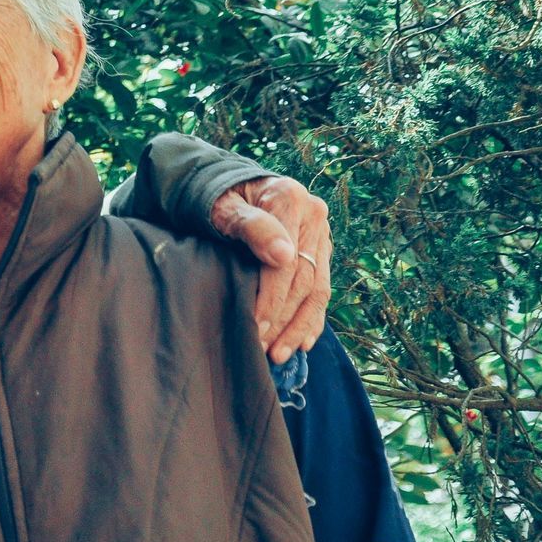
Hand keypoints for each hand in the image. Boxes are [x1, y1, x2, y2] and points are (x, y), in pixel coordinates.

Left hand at [209, 174, 331, 363]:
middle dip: (284, 319)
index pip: (287, 262)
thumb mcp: (224, 206)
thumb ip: (251, 226)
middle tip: (264, 349)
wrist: (231, 186)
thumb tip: (283, 255)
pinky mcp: (320, 250)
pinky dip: (313, 318)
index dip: (272, 298)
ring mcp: (320, 234)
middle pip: (304, 280)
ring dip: (299, 327)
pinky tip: (303, 343)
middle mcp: (313, 216)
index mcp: (290, 199)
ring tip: (280, 354)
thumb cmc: (219, 198)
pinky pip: (322, 289)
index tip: (255, 326)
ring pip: (318, 289)